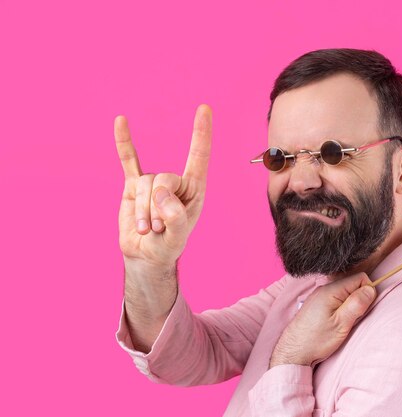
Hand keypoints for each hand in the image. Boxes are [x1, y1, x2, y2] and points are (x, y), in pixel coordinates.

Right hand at [114, 104, 212, 268]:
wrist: (146, 255)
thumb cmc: (167, 246)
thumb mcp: (176, 238)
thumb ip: (174, 217)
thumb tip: (160, 194)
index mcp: (194, 188)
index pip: (199, 156)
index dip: (201, 133)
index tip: (204, 108)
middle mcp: (176, 181)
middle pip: (163, 178)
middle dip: (157, 206)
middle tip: (158, 228)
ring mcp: (153, 182)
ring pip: (144, 185)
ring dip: (143, 211)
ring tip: (146, 229)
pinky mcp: (133, 185)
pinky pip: (128, 161)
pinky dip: (124, 142)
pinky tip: (120, 121)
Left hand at [270, 272, 376, 367]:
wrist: (293, 351)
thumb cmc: (316, 340)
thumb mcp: (341, 324)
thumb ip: (357, 304)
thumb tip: (371, 289)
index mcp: (331, 290)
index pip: (360, 278)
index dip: (367, 292)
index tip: (363, 309)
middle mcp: (325, 288)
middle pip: (352, 284)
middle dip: (359, 299)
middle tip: (352, 318)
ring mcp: (319, 295)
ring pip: (345, 293)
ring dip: (350, 305)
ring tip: (343, 322)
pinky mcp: (317, 304)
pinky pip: (336, 299)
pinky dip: (341, 308)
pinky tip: (335, 322)